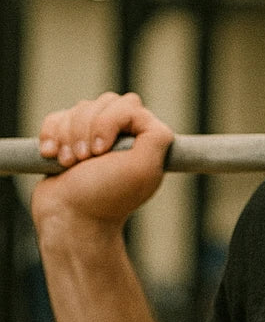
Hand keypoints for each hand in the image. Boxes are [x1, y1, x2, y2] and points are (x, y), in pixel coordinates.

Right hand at [31, 91, 173, 233]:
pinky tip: (52, 156)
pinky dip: (51, 136)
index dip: (110, 122)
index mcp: (143, 141)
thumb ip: (156, 137)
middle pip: (102, 102)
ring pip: (77, 110)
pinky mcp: (68, 140)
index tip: (102, 153)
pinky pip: (56, 118)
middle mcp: (121, 136)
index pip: (129, 105)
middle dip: (85, 130)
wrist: (69, 219)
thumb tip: (152, 120)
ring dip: (68, 138)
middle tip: (85, 160)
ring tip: (69, 164)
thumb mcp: (141, 169)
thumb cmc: (104, 197)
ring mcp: (93, 137)